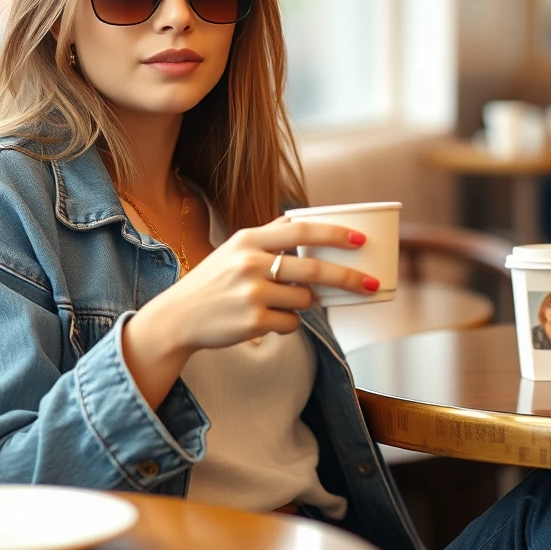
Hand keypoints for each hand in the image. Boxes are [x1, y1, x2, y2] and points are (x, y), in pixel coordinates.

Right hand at [137, 216, 377, 354]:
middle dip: (349, 276)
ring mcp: (252, 293)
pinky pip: (292, 324)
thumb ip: (269, 237)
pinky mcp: (253, 322)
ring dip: (304, 304)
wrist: (178, 317)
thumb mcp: (234, 249)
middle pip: (314, 268)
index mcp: (248, 239)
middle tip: (372, 282)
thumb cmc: (213, 282)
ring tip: (279, 302)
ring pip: (305, 300)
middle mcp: (250, 263)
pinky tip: (265, 320)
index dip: (333, 233)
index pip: (300, 229)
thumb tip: (310, 225)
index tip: (360, 239)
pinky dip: (287, 324)